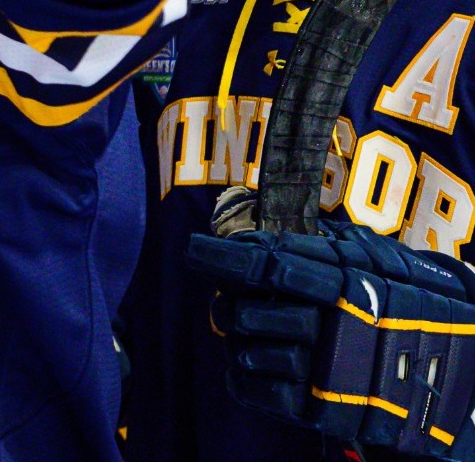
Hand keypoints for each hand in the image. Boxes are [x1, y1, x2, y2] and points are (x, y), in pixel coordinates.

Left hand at [188, 215, 474, 457]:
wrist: (449, 368)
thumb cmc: (400, 302)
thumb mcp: (372, 260)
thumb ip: (316, 246)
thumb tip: (253, 235)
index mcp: (349, 285)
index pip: (272, 265)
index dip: (227, 258)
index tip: (196, 250)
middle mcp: (335, 329)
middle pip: (246, 313)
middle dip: (229, 305)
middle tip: (232, 301)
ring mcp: (327, 372)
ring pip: (246, 351)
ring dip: (239, 342)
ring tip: (255, 336)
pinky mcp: (320, 410)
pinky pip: (251, 389)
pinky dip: (241, 377)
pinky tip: (253, 366)